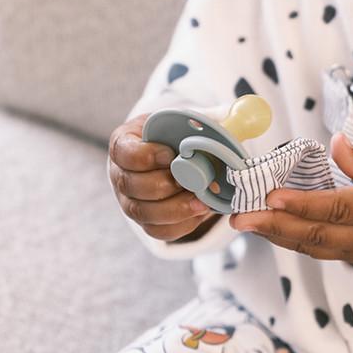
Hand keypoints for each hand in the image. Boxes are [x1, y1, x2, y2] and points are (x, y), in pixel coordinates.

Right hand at [108, 113, 216, 241]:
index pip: (123, 152)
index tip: (170, 153)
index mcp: (124, 144)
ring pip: (142, 213)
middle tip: (190, 181)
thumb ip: (203, 122)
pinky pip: (157, 230)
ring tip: (200, 202)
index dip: (145, 155)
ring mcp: (129, 201)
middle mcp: (120, 175)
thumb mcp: (185, 122)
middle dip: (162, 185)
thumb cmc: (178, 136)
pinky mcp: (145, 221)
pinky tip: (198, 213)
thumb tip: (232, 123)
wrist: (180, 159)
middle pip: (130, 186)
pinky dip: (180, 225)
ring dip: (174, 209)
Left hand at [230, 131, 352, 267]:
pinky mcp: (347, 258)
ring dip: (275, 235)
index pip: (339, 208)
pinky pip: (314, 250)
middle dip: (275, 225)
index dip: (305, 204)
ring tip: (244, 221)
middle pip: (316, 234)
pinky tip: (265, 227)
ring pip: (311, 246)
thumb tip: (336, 143)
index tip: (274, 196)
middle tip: (240, 216)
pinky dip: (287, 239)